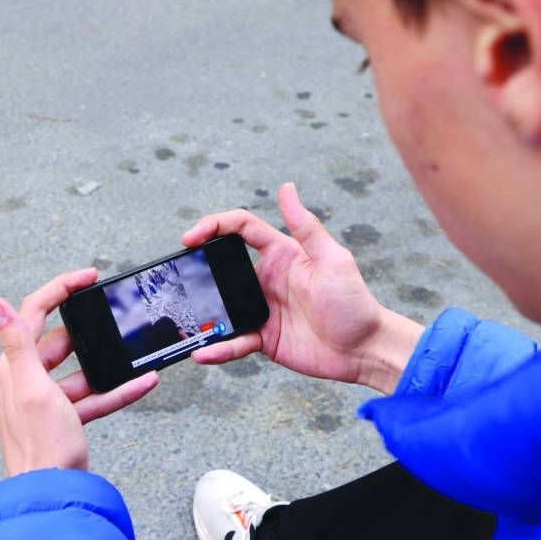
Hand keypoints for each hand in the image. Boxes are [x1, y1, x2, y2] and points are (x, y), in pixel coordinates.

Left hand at [0, 269, 158, 475]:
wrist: (53, 497)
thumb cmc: (40, 447)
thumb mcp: (33, 388)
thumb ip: (15, 343)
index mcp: (12, 368)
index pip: (32, 315)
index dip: (60, 290)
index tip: (87, 278)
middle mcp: (24, 382)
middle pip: (57, 343)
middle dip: (88, 332)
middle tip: (112, 318)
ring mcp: (44, 403)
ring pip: (79, 372)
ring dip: (107, 365)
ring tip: (133, 356)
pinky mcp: (62, 421)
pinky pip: (92, 398)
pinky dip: (115, 390)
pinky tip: (141, 383)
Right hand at [182, 183, 422, 393]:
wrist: (364, 349)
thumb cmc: (355, 302)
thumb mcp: (332, 260)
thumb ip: (306, 227)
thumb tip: (287, 187)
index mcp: (281, 254)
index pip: (240, 229)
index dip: (214, 226)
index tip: (191, 236)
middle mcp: (266, 279)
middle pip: (221, 266)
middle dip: (197, 266)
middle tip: (176, 273)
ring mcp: (261, 309)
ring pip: (222, 306)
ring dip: (202, 311)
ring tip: (181, 316)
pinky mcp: (263, 338)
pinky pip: (233, 341)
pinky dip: (216, 348)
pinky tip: (203, 352)